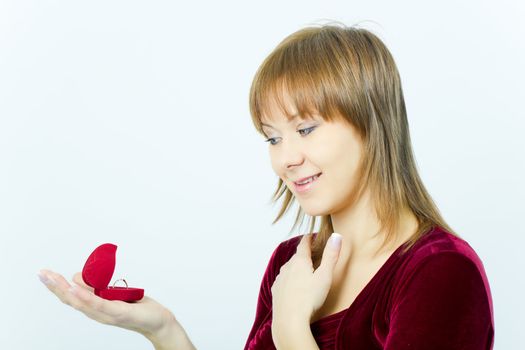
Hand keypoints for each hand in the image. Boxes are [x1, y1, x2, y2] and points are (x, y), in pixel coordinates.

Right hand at [37, 269, 175, 342]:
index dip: (56, 286)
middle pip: (70, 300)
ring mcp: (106, 314)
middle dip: (55, 286)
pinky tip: (76, 289)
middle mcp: (96, 313)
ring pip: (81, 302)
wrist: (157, 321)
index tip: (44, 274)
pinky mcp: (118, 313)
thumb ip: (96, 287)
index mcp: (94, 307)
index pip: (70, 297)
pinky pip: (99, 304)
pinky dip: (86, 297)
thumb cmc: (136, 307)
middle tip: (42, 273)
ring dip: (66, 289)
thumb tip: (78, 276)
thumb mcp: (112, 294)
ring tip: (53, 278)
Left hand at [271, 233, 341, 323]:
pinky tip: (293, 286)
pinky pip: (283, 281)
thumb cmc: (309, 299)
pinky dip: (289, 280)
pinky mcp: (276, 291)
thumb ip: (331, 256)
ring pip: (289, 269)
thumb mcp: (325, 276)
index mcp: (299, 261)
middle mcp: (287, 267)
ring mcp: (280, 279)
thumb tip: (337, 236)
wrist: (289, 321)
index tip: (310, 235)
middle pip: (296, 257)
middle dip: (303, 255)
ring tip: (304, 271)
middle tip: (311, 254)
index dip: (308, 239)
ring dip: (296, 268)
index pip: (303, 245)